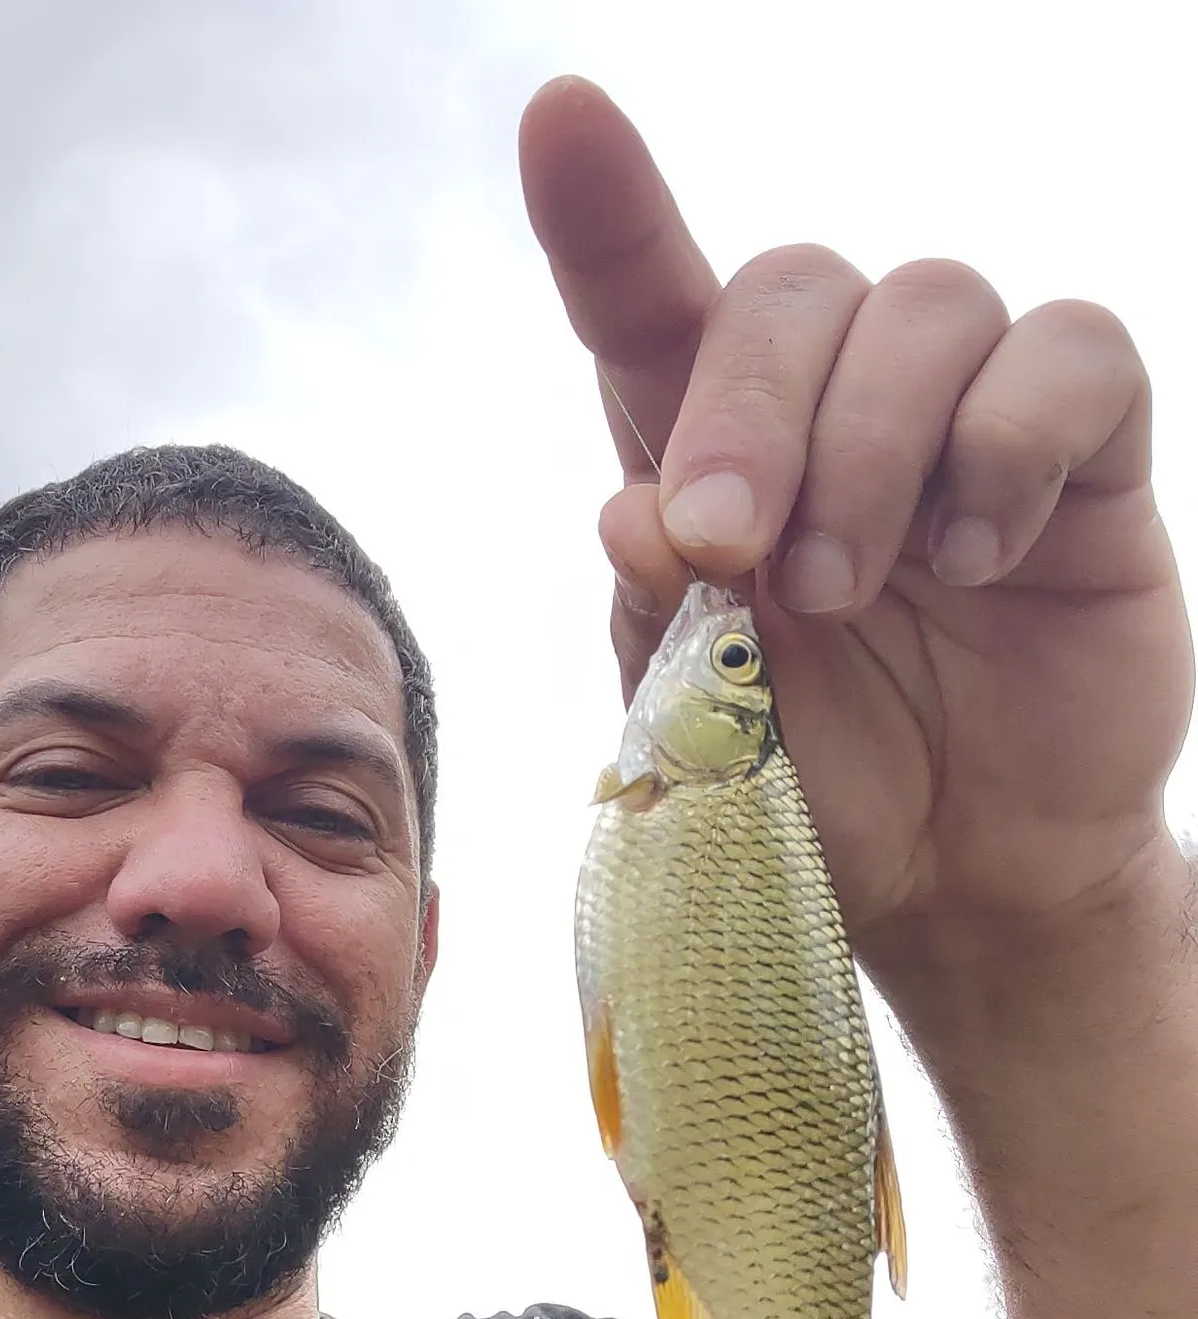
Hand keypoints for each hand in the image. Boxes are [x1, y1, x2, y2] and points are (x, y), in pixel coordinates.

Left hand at [519, 78, 1190, 942]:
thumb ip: (655, 613)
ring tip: (848, 593)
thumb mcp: (698, 720)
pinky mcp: (1088, 453)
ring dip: (873, 451)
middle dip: (751, 410)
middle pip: (791, 283)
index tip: (560, 119)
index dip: (605, 211)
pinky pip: (1073, 352)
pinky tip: (981, 557)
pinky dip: (1012, 445)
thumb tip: (631, 503)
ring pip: (929, 303)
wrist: (956, 869)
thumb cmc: (809, 782)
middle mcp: (832, 408)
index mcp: (711, 459)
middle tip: (739, 552)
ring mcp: (964, 416)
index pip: (650, 303)